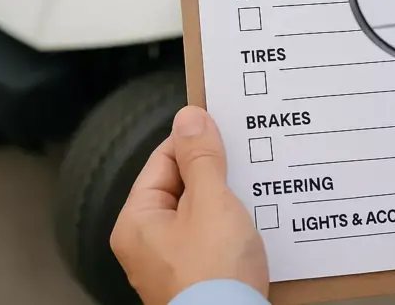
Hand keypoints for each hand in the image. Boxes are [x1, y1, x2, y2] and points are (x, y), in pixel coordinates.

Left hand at [111, 106, 268, 304]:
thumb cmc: (214, 274)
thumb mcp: (211, 202)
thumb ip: (202, 158)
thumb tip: (189, 118)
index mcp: (137, 221)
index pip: (164, 161)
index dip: (196, 142)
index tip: (226, 128)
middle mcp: (148, 243)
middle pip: (184, 187)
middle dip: (218, 174)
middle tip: (247, 161)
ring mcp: (173, 263)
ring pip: (203, 213)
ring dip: (230, 201)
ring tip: (255, 193)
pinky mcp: (199, 277)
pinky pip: (215, 238)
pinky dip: (235, 227)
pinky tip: (257, 222)